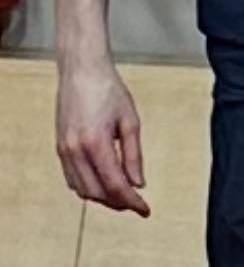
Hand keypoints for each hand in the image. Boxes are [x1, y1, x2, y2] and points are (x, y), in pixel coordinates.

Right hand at [56, 58, 150, 216]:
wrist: (82, 71)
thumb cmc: (109, 89)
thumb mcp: (130, 120)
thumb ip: (134, 154)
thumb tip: (138, 182)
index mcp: (95, 143)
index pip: (115, 185)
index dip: (131, 201)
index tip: (145, 209)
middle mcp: (75, 152)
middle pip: (97, 193)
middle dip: (118, 202)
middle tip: (137, 203)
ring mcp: (64, 152)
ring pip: (82, 190)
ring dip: (102, 197)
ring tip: (123, 195)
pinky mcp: (60, 149)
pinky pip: (72, 179)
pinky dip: (88, 187)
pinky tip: (103, 183)